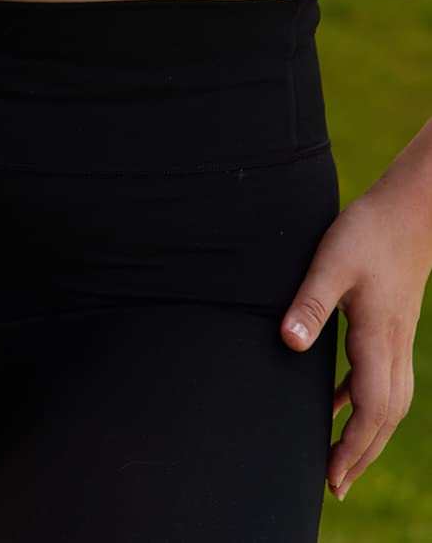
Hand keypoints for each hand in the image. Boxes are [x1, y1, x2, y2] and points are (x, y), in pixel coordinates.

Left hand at [281, 185, 431, 498]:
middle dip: (360, 454)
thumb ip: (309, 302)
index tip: (331, 476)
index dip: (352, 446)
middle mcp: (394, 348)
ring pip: (387, 403)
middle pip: (383, 418)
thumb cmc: (365, 233)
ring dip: (364, 434)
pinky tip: (338, 404)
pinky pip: (381, 380)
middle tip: (334, 486)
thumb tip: (289, 342)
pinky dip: (362, 401)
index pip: (370, 408)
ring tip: (339, 461)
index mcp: (378, 339)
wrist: (407, 211)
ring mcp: (397, 340)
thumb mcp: (330, 264)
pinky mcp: (391, 328)